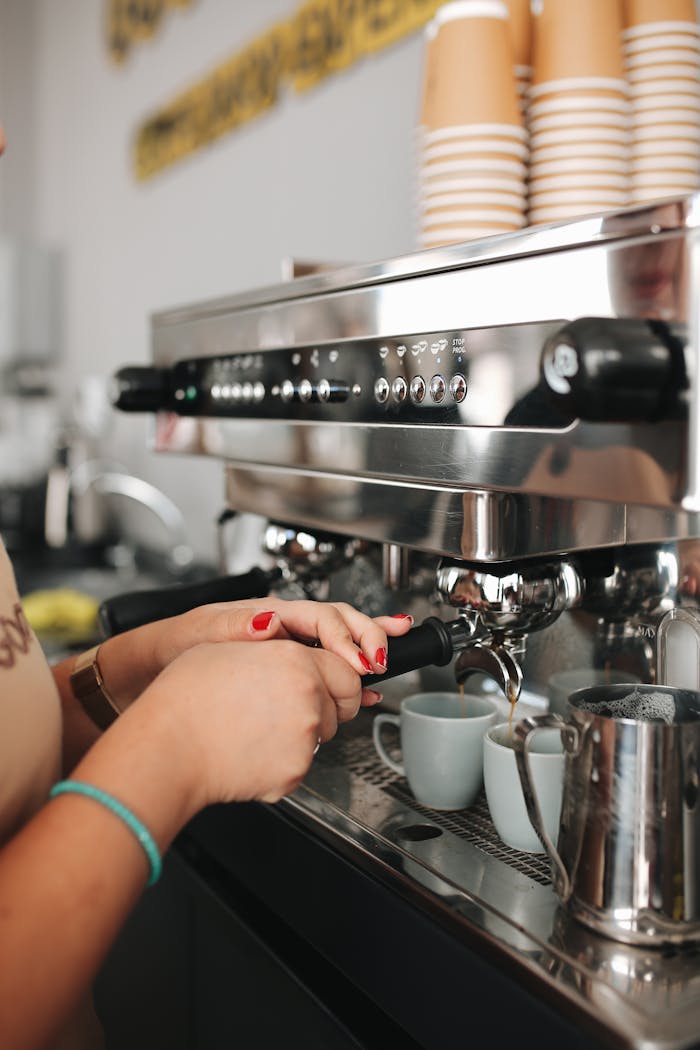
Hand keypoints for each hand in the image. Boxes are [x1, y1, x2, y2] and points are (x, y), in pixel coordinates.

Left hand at [103, 597, 412, 705]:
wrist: (148, 674)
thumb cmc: (171, 648)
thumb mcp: (201, 633)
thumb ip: (237, 625)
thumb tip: (270, 619)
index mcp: (266, 613)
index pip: (320, 617)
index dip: (346, 637)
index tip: (361, 661)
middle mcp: (279, 628)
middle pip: (336, 624)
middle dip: (367, 635)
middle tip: (384, 656)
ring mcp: (282, 650)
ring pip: (334, 646)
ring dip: (365, 650)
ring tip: (391, 654)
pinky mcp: (279, 672)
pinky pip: (320, 671)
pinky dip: (345, 680)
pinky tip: (362, 692)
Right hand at [137, 637, 362, 807]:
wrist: (167, 747)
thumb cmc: (185, 698)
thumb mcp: (226, 648)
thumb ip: (268, 643)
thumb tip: (276, 632)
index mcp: (295, 659)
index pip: (346, 668)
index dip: (341, 677)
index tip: (335, 685)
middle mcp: (308, 695)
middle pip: (341, 704)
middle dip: (328, 706)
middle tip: (293, 709)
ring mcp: (305, 736)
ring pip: (321, 735)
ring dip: (301, 733)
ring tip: (258, 728)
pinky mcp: (296, 770)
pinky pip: (300, 763)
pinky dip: (282, 760)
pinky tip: (252, 749)